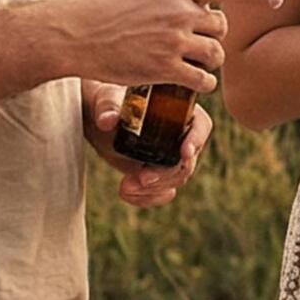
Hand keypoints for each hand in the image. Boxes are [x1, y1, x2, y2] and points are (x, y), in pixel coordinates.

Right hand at [66, 0, 282, 90]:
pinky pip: (203, 80)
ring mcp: (175, 40)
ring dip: (209, 62)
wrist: (72, 34)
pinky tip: (192, 84)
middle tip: (196, 44)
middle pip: (222, 27)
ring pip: (216, 55)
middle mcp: (180, 11)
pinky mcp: (165, 67)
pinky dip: (202, 84)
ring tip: (192, 64)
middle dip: (214, 36)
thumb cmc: (99, 8)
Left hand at [86, 86, 210, 207]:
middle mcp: (182, 136)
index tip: (184, 153)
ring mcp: (171, 157)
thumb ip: (107, 108)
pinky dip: (148, 199)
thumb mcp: (106, 101)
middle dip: (166, 174)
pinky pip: (163, 192)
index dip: (197, 140)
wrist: (98, 121)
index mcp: (181, 111)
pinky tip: (126, 195)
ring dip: (154, 189)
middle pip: (188, 161)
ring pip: (177, 179)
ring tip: (125, 187)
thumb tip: (106, 121)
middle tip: (141, 179)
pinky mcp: (159, 173)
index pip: (201, 126)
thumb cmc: (108, 102)